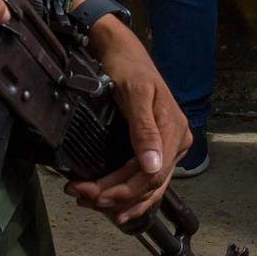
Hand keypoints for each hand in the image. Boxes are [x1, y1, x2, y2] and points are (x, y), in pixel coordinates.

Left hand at [64, 16, 191, 223]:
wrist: (124, 50)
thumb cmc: (128, 66)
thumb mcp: (134, 93)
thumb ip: (144, 129)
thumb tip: (152, 166)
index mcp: (174, 130)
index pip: (151, 175)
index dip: (122, 191)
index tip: (92, 194)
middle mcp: (176, 141)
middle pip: (148, 184)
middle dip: (115, 196)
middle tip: (80, 197)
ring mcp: (168, 145)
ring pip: (148, 186)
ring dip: (120, 200)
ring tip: (89, 202)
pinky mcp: (157, 146)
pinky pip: (147, 178)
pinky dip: (129, 193)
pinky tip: (114, 205)